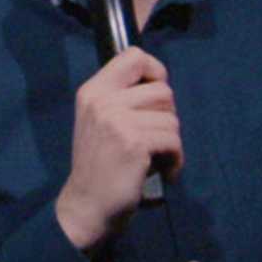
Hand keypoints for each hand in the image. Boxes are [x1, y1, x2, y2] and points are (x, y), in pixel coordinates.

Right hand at [55, 48, 182, 250]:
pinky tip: (165, 171)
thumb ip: (121, 99)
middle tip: (156, 139)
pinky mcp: (134, 143)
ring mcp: (117, 121)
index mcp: (92, 91)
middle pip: (162, 90)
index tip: (156, 97)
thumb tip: (160, 84)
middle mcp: (103, 101)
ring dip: (172, 142)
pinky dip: (175, 159)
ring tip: (159, 158)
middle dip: (167, 117)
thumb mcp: (100, 122)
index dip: (155, 71)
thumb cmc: (98, 165)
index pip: (134, 56)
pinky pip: (173, 141)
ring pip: (171, 119)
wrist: (86, 206)